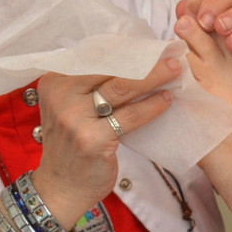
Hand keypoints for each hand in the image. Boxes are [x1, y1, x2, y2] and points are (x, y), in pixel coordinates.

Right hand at [31, 58, 178, 224]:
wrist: (61, 187)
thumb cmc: (74, 142)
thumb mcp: (74, 107)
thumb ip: (94, 84)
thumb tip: (137, 58)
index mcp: (55, 81)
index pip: (96, 56)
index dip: (127, 48)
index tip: (152, 44)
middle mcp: (61, 96)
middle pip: (111, 68)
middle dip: (145, 59)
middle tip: (171, 52)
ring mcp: (75, 119)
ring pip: (122, 88)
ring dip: (153, 77)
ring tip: (175, 70)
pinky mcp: (93, 140)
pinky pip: (130, 117)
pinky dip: (152, 106)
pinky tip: (166, 100)